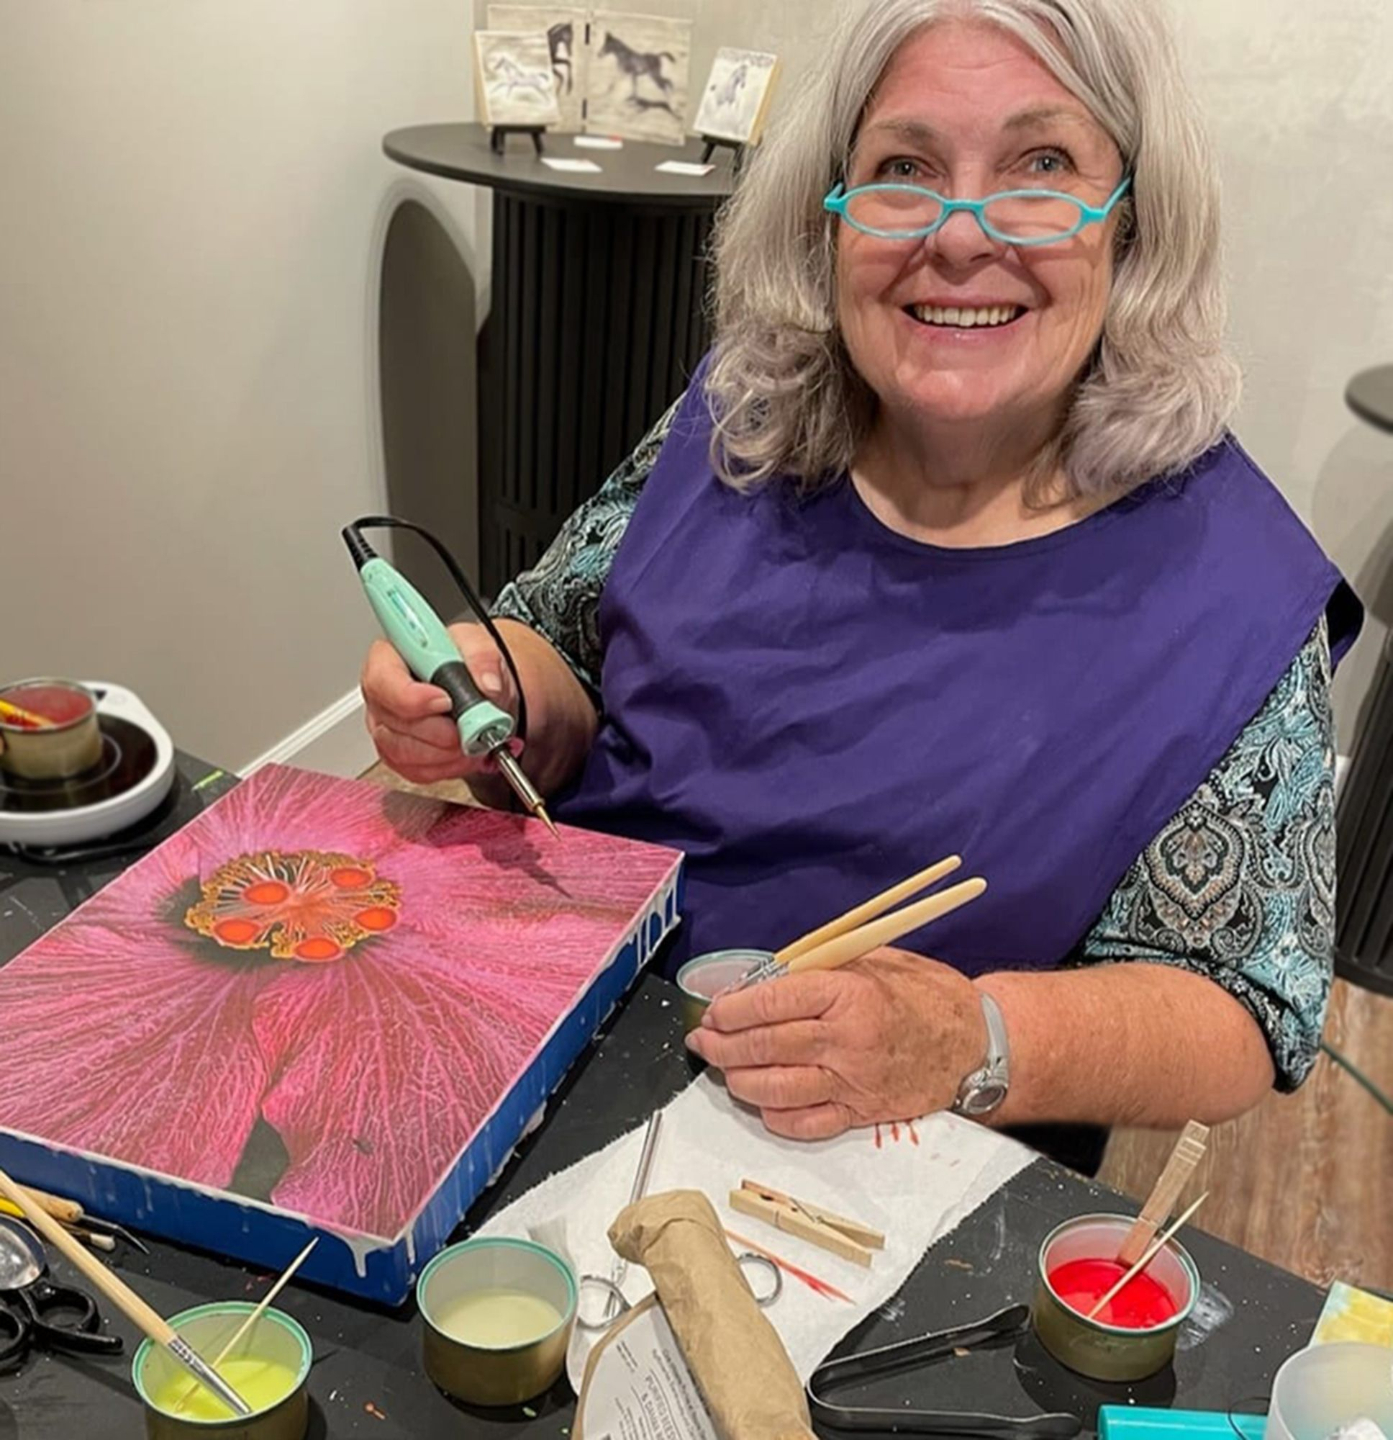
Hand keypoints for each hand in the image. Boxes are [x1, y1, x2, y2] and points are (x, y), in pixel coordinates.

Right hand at [360, 622, 518, 785]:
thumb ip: (482, 657)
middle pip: (395, 723)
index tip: (446, 701)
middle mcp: (380, 695)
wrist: (477, 685)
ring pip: (404, 752)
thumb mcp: (478, 643)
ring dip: (445, 753)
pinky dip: (446, 768)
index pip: (382, 681)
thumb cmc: (465, 661)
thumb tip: (486, 685)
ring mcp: (385, 727)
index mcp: (387, 658)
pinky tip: (464, 754)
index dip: (412, 698)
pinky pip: (415, 771)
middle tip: (471, 726)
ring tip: (472, 740)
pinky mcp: (398, 754)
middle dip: (439, 732)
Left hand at [685, 948, 987, 1140]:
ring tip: (724, 1069)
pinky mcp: (861, 1113)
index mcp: (847, 994)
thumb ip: (819, 970)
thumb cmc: (923, 994)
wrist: (975, 1043)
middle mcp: (846, 1040)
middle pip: (765, 1046)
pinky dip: (774, 1114)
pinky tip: (761, 1100)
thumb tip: (764, 979)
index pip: (771, 1002)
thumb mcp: (872, 960)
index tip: (715, 1010)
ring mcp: (852, 1082)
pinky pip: (805, 1122)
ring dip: (739, 1081)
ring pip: (776, 1088)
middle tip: (704, 1041)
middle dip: (723, 1045)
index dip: (733, 1008)